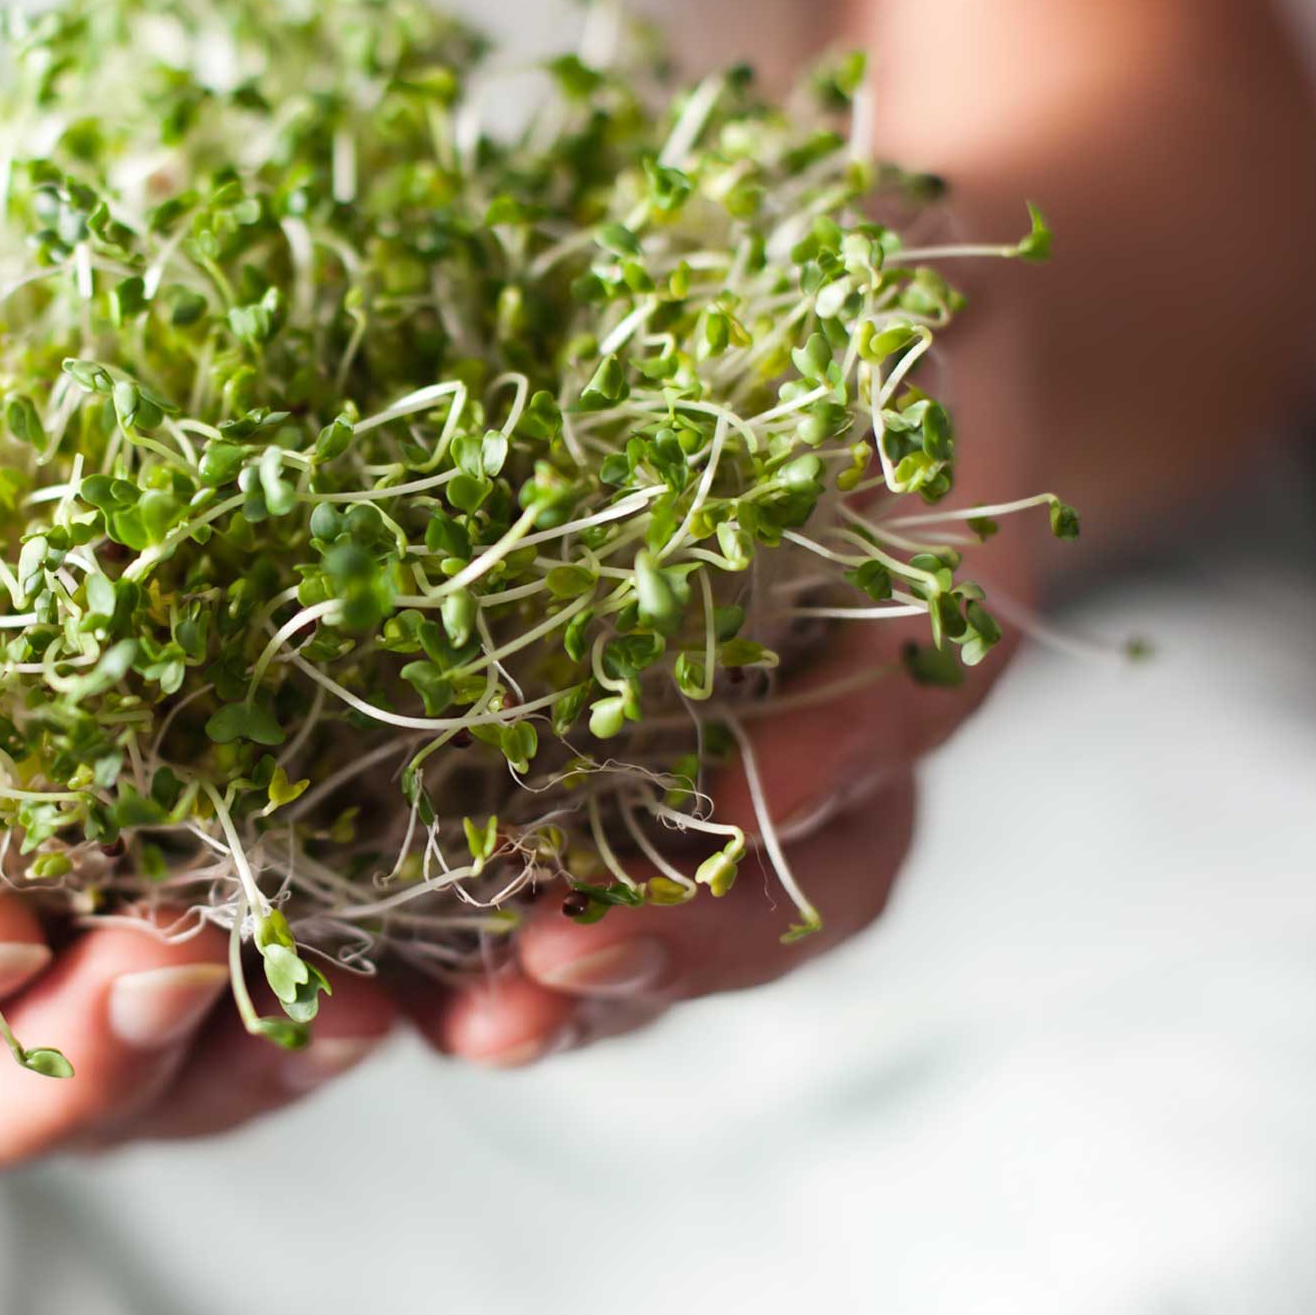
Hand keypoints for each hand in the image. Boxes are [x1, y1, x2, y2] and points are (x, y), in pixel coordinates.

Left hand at [404, 335, 1045, 1066]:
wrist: (859, 384)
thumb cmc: (877, 319)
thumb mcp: (905, 289)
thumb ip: (900, 322)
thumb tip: (885, 284)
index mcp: (923, 622)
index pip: (897, 713)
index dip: (824, 763)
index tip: (745, 793)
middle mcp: (839, 742)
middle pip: (797, 886)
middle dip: (682, 938)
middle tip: (559, 970)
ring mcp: (732, 794)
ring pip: (687, 932)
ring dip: (582, 990)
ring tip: (471, 1030)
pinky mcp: (614, 802)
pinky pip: (572, 901)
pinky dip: (490, 958)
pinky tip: (393, 993)